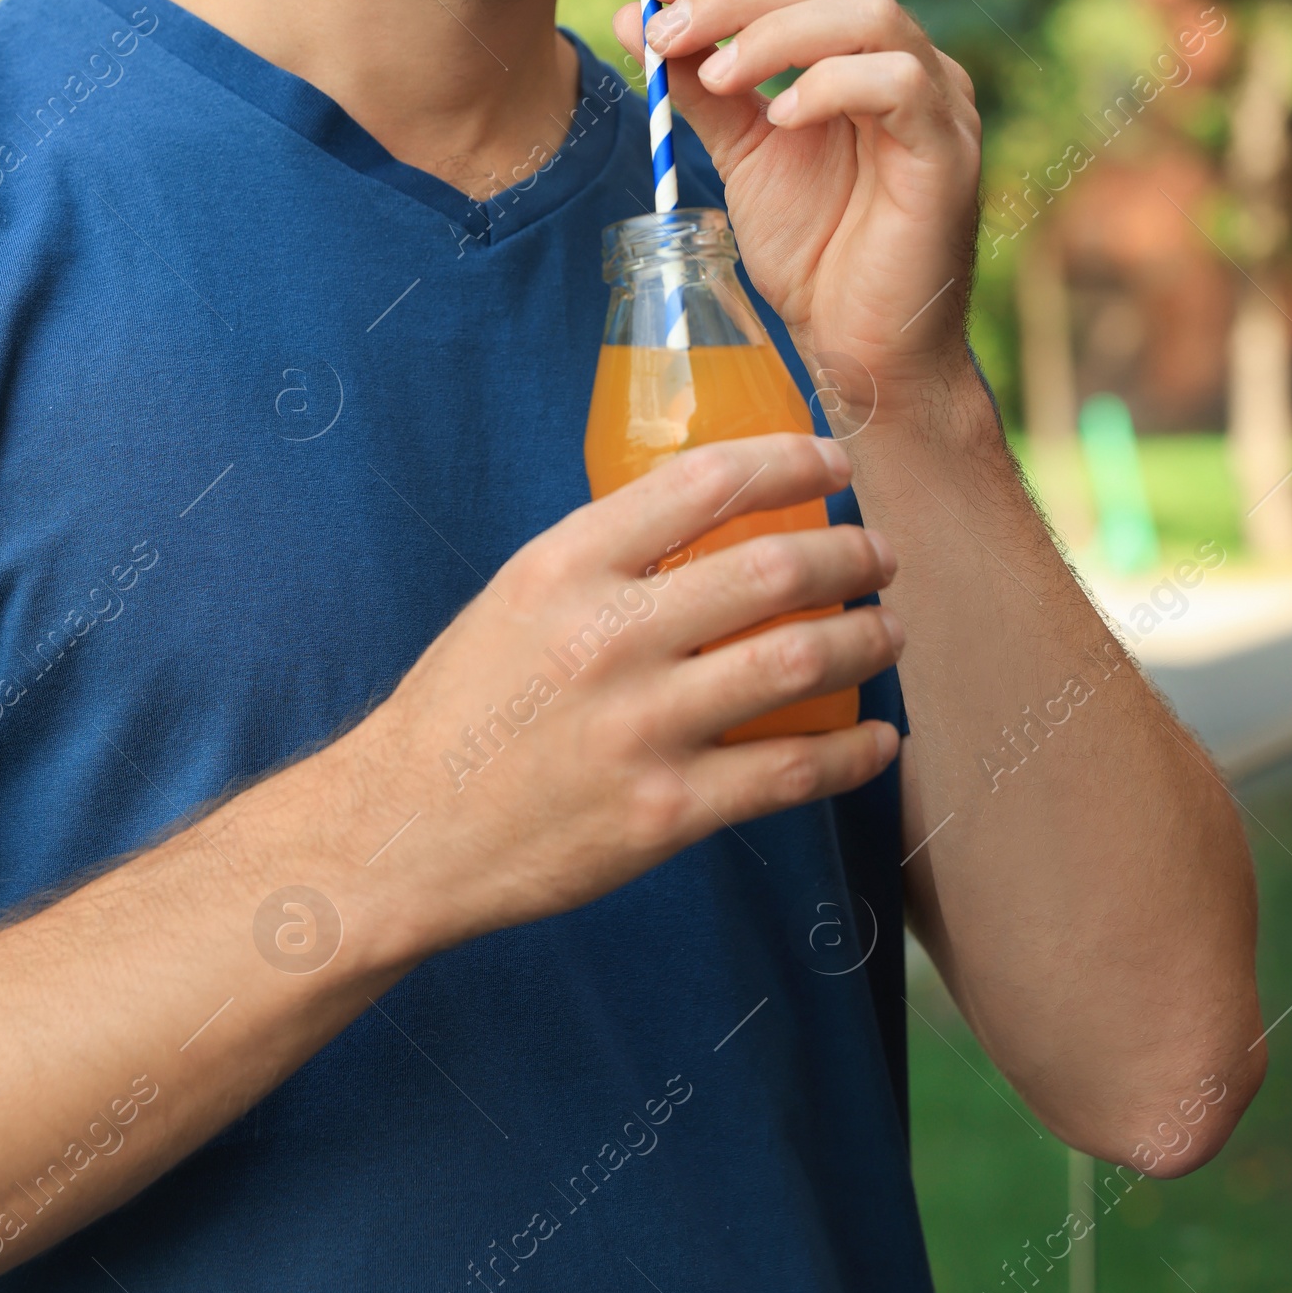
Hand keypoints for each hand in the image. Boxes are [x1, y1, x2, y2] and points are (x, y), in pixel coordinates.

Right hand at [335, 434, 900, 954]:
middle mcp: (607, 637)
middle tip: (879, 556)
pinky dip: (854, 752)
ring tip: (887, 631)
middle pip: (773, 571)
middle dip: (851, 556)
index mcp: (567, 567)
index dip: (790, 462)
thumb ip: (607, 555)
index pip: (706, 482)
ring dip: (866, 641)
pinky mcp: (666, 812)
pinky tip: (877, 741)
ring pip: (798, 662)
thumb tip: (710, 515)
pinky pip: (791, 771)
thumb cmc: (467, 705)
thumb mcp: (519, 595)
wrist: (405, 830)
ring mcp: (641, 727)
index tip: (833, 464)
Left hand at [614, 0, 980, 395]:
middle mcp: (907, 63)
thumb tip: (637, 16)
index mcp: (860, 56)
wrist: (859, 347)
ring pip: (870, 14)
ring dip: (778, 32)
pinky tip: (781, 115)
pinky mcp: (948, 150)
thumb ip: (698, 86)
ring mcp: (938, 102)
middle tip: (668, 27)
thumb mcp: (741, 152)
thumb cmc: (813, 251)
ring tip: (716, 73)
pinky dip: (832, 83)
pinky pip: (901, 83)